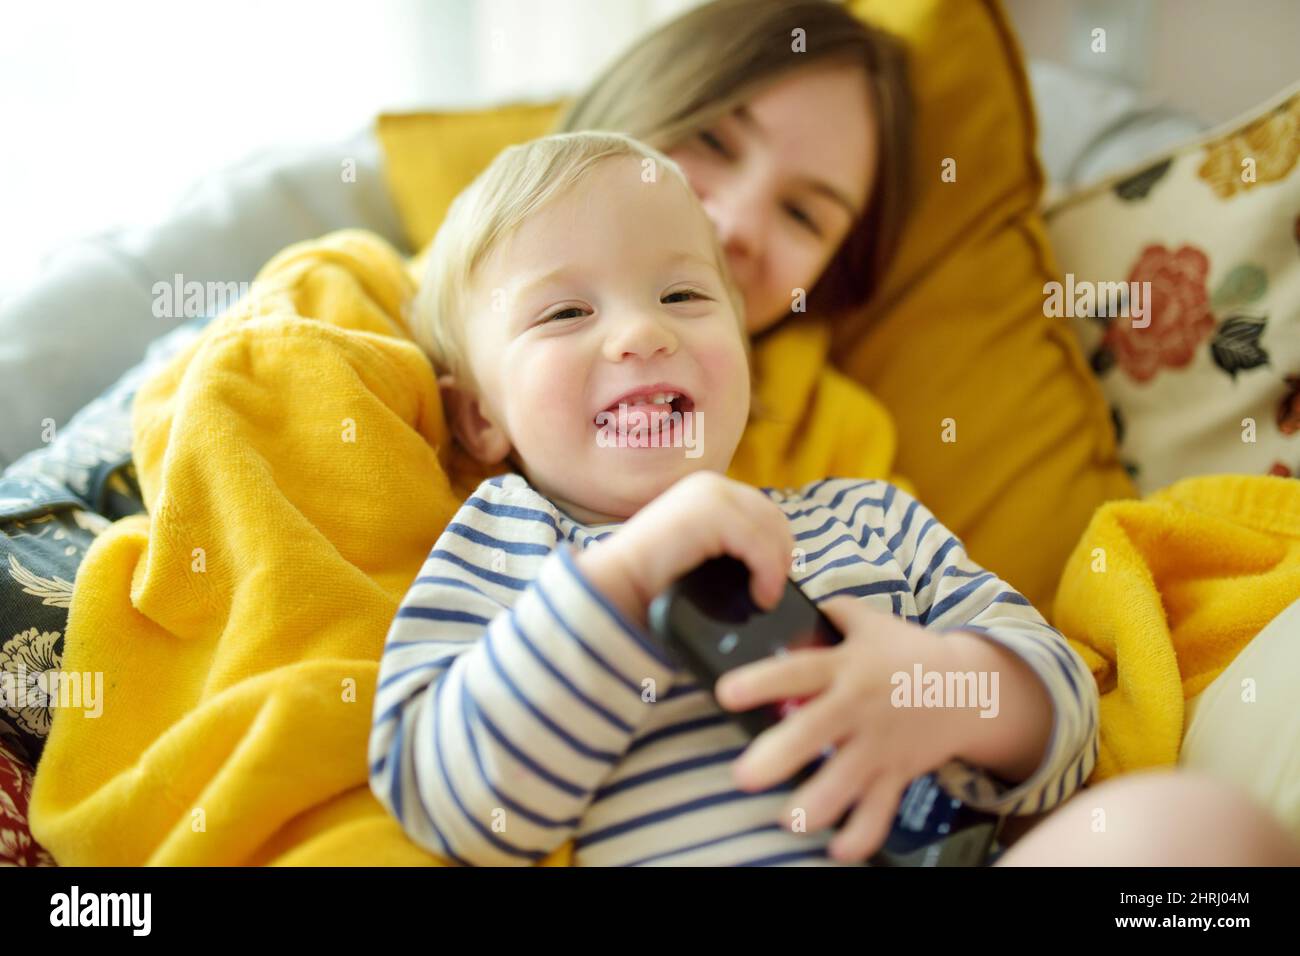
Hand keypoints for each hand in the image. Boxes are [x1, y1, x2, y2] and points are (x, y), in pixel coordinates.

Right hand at [575, 471, 794, 626]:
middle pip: (774, 517)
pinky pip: (759, 543)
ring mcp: (709, 494)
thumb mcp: (705, 555)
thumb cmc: (656, 581)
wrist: (617, 587)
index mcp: (708, 490)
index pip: (765, 511)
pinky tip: (760, 596)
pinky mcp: (709, 513)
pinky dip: (767, 572)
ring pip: (771, 529)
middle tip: (769, 592)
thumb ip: (733, 548)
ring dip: (775, 568)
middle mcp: (710, 484)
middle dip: (780, 556)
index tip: (770, 582)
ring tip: (763, 598)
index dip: (776, 547)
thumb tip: (779, 565)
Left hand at [713, 597, 969, 862]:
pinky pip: (880, 810)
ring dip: (817, 805)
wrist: (968, 686)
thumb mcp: (868, 623)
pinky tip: (837, 850)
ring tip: (788, 821)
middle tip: (743, 776)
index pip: (798, 670)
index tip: (726, 694)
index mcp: (846, 666)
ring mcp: (879, 744)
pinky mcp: (896, 772)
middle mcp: (859, 706)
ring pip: (846, 780)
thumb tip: (781, 612)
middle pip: (816, 731)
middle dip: (780, 755)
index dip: (763, 681)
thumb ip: (827, 617)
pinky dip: (862, 834)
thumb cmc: (906, 652)